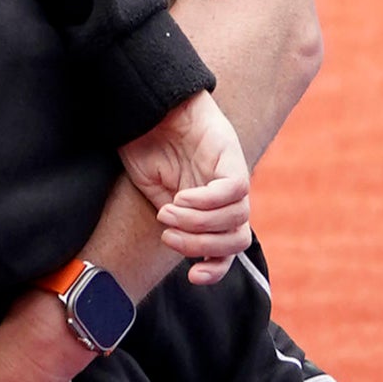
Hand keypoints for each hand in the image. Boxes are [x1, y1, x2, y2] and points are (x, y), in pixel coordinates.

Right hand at [118, 93, 253, 283]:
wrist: (145, 104)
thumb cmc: (145, 145)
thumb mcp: (155, 192)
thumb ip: (173, 220)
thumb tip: (174, 247)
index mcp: (210, 207)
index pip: (228, 249)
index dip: (216, 268)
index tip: (192, 277)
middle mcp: (225, 194)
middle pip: (238, 240)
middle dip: (202, 247)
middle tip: (168, 237)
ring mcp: (230, 173)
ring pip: (237, 219)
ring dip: (198, 225)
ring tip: (168, 212)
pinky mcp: (230, 153)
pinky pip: (234, 189)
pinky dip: (207, 202)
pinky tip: (180, 198)